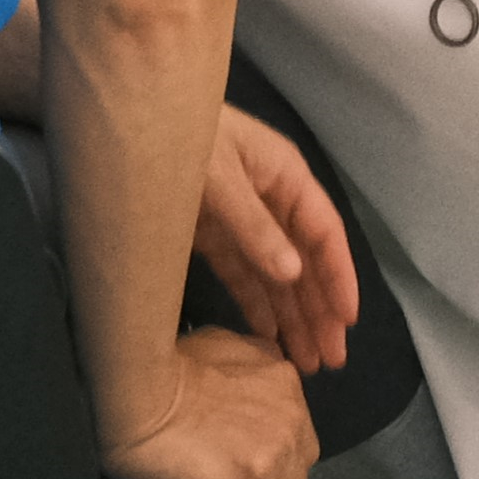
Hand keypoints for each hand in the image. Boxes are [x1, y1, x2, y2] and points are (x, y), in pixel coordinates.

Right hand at [101, 328, 317, 478]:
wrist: (139, 383)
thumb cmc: (164, 364)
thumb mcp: (221, 344)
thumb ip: (246, 364)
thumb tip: (239, 387)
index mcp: (284, 380)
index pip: (298, 434)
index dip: (276, 460)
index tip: (248, 473)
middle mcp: (291, 414)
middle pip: (301, 474)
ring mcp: (274, 448)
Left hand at [195, 106, 359, 374]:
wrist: (131, 116)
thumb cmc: (178, 134)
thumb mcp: (219, 176)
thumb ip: (254, 226)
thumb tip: (293, 274)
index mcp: (285, 176)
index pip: (324, 233)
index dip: (339, 277)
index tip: (347, 320)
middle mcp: (271, 200)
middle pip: (305, 261)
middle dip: (319, 310)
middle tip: (331, 360)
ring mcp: (242, 218)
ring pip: (277, 274)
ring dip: (293, 316)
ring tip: (306, 361)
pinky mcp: (212, 233)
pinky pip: (242, 274)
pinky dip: (256, 305)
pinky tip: (268, 337)